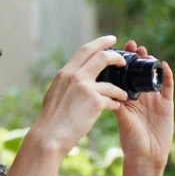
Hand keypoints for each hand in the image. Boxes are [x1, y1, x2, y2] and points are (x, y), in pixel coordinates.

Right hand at [30, 35, 129, 154]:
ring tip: (124, 93)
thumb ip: (67, 82)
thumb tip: (74, 79)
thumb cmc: (51, 119)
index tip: (111, 39)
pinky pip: (112, 100)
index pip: (85, 50)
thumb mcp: (55, 92)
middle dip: (116, 56)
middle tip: (124, 60)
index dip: (100, 42)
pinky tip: (116, 107)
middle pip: (102, 57)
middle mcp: (75, 76)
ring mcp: (86, 88)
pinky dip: (116, 103)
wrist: (49, 136)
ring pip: (112, 82)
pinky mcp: (95, 102)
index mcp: (65, 73)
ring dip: (120, 88)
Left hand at [113, 40, 174, 170]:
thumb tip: (108, 91)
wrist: (147, 155)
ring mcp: (154, 99)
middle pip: (138, 72)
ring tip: (145, 52)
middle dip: (136, 58)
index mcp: (126, 98)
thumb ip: (117, 105)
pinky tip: (164, 65)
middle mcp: (140, 96)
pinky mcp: (167, 104)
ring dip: (150, 63)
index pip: (124, 76)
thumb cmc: (130, 140)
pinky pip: (167, 86)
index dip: (122, 63)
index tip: (117, 50)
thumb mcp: (122, 120)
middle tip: (132, 46)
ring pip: (152, 76)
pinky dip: (167, 75)